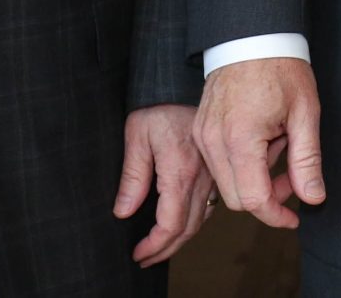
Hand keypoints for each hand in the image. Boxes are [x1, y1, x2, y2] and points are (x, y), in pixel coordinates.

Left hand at [115, 103, 214, 265]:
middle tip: (146, 258)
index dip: (154, 245)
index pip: (170, 224)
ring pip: (201, 219)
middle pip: (188, 229)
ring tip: (161, 248)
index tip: (138, 254)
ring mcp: (212, 174)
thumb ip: (133, 176)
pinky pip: (210, 205)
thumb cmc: (161, 103)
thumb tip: (124, 211)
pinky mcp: (216, 169)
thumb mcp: (138, 134)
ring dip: (181, 239)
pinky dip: (195, 222)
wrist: (186, 81)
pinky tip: (183, 224)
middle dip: (166, 250)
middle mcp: (202, 177)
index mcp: (181, 171)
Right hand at [193, 57, 325, 228]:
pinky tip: (262, 141)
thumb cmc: (280, 68)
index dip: (275, 215)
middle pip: (236, 198)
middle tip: (293, 176)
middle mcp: (213, 142)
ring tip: (279, 147)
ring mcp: (203, 136)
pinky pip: (217, 165)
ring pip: (225, 183)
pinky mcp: (200, 131)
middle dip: (267, 197)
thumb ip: (307, 160)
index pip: (253, 199)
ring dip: (254, 180)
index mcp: (240, 139)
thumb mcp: (305, 113)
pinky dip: (241, 165)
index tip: (294, 217)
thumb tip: (313, 198)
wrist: (251, 36)